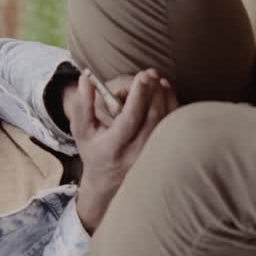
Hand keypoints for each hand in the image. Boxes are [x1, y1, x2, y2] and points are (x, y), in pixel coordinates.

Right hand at [65, 69, 177, 233]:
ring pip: (167, 122)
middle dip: (153, 92)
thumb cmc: (94, 150)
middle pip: (152, 118)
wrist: (108, 183)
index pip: (130, 119)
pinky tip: (165, 92)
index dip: (139, 95)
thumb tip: (85, 79)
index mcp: (113, 148)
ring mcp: (152, 155)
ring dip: (165, 97)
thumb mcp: (81, 131)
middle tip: (150, 73)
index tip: (142, 75)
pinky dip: (173, 107)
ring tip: (158, 79)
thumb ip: (82, 105)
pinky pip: (173, 127)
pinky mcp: (163, 154)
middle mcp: (135, 154)